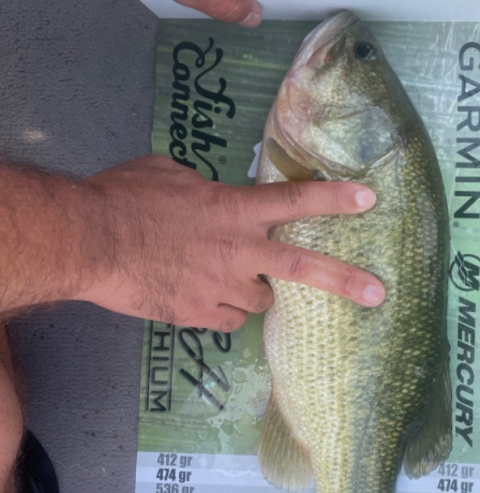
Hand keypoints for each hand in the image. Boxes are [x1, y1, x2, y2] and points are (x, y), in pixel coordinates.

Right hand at [77, 156, 383, 330]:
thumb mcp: (170, 172)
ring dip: (256, 290)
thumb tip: (209, 194)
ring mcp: (220, 288)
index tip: (368, 198)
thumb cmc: (124, 196)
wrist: (88, 241)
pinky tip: (207, 299)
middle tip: (378, 293)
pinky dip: (225, 311)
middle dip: (345, 280)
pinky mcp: (197, 315)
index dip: (334, 199)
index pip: (295, 201)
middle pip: (302, 268)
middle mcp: (237, 251)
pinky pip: (229, 320)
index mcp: (233, 210)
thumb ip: (204, 187)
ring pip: (262, 300)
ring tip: (234, 279)